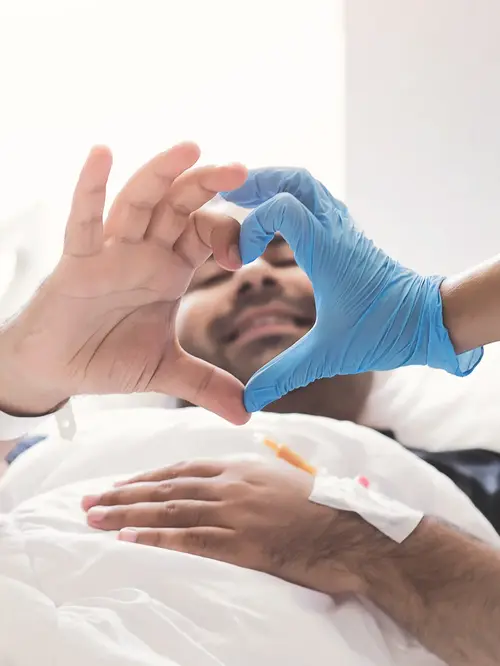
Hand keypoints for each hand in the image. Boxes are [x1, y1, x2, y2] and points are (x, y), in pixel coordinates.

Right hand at [0, 143, 248, 423]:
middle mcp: (144, 253)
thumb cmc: (107, 357)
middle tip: (242, 170)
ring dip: (161, 174)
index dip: (228, 231)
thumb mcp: (165, 371)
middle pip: (179, 206)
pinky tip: (102, 154)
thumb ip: (206, 385)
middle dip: (207, 185)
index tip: (251, 244)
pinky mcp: (77, 262)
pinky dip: (90, 189)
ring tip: (190, 148)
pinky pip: (84, 222)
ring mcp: (110, 252)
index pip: (205, 234)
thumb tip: (248, 413)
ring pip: (138, 203)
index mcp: (170, 270)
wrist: (58, 370)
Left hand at [82, 460, 364, 595]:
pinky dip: (155, 538)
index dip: (147, 477)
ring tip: (95, 517)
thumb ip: (251, 477)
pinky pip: (189, 538)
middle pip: (166, 487)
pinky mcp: (241, 542)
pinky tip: (128, 539)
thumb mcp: (282, 480)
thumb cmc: (321, 507)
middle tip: (90, 499)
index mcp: (240, 467)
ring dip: (128, 514)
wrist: (352, 530)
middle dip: (124, 493)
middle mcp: (231, 484)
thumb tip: (230, 481)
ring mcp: (234, 511)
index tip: (121, 483)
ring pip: (169, 510)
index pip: (182, 469)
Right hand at [220, 169, 482, 410]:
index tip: (240, 259)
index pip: (281, 207)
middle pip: (295, 179)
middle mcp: (335, 231)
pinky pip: (316, 202)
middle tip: (227, 198)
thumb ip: (284, 374)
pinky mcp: (348, 236)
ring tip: (243, 201)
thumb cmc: (384, 332)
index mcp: (327, 251)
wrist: (428, 321)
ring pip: (307, 185)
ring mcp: (343, 229)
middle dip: (257, 182)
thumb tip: (249, 402)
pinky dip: (290, 200)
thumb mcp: (328, 355)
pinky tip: (275, 222)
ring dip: (274, 186)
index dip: (250, 224)